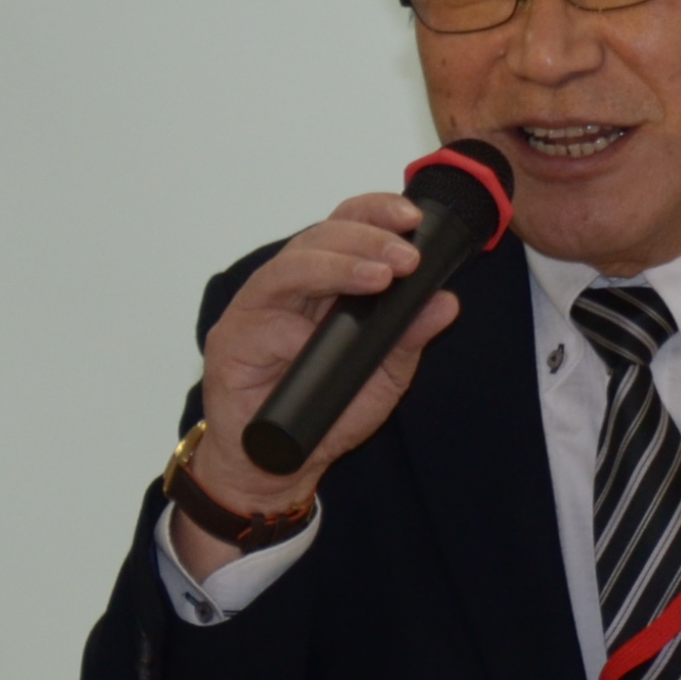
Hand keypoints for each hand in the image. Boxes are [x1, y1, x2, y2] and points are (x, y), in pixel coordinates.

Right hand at [171, 192, 461, 575]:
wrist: (280, 465)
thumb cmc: (328, 415)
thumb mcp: (383, 376)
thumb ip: (409, 337)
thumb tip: (445, 301)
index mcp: (328, 284)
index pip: (351, 228)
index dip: (378, 214)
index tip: (414, 219)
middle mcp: (293, 285)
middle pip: (324, 233)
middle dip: (368, 236)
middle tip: (406, 256)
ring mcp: (261, 305)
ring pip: (296, 261)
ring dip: (340, 261)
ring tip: (381, 275)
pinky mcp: (234, 332)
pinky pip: (263, 306)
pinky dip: (295, 309)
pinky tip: (321, 322)